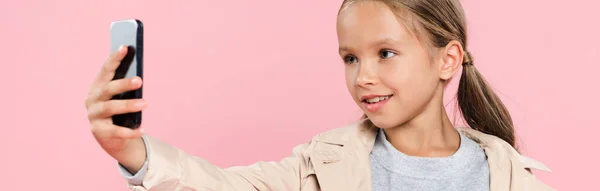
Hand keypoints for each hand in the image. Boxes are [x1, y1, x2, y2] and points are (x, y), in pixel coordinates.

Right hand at [85, 45, 146, 172]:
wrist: (112, 138)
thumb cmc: (120, 111)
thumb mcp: (122, 97)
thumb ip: (127, 86)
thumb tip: (139, 75)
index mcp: (98, 86)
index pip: (106, 70)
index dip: (115, 58)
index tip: (126, 47)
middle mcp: (92, 99)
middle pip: (107, 89)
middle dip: (123, 83)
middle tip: (140, 80)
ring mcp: (94, 116)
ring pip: (110, 107)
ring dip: (128, 105)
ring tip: (145, 103)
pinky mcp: (99, 132)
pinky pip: (115, 131)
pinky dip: (129, 131)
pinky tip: (142, 129)